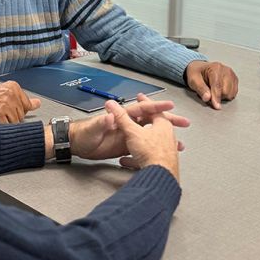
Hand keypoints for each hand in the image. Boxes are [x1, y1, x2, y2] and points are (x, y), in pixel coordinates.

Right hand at [0, 82, 40, 122]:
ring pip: (16, 122)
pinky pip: (7, 126)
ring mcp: (5, 102)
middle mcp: (10, 93)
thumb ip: (21, 100)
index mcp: (13, 86)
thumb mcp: (3, 95)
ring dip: (5, 123)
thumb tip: (37, 103)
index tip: (7, 110)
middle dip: (11, 118)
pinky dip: (0, 127)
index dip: (17, 111)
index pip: (27, 105)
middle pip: (22, 115)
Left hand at [68, 94, 184, 178]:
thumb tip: (110, 117)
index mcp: (121, 117)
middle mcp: (127, 125)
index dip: (156, 106)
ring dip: (166, 138)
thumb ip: (102, 123)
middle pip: (152, 120)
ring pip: (152, 134)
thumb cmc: (83, 133)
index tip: (170, 105)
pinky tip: (164, 154)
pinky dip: (155, 150)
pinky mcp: (126, 146)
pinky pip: (144, 147)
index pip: (142, 109)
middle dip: (169, 120)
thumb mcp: (92, 128)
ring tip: (181, 143)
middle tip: (184, 122)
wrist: (76, 145)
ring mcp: (128, 135)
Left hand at [184, 60, 237, 108]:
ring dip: (222, 96)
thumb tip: (207, 98)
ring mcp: (232, 75)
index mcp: (216, 68)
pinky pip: (233, 93)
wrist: (201, 69)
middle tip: (208, 92)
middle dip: (217, 96)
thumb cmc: (196, 74)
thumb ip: (200, 89)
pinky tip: (220, 91)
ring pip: (231, 93)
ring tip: (213, 91)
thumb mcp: (193, 80)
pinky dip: (227, 95)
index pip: (218, 85)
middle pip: (226, 91)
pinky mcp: (234, 80)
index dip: (216, 97)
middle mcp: (226, 70)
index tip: (216, 106)